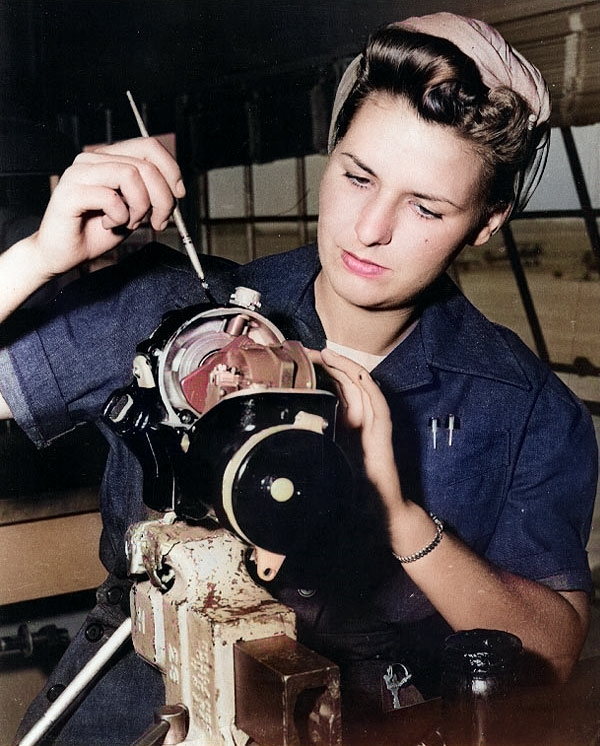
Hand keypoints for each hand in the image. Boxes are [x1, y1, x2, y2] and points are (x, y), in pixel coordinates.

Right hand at [31, 137, 184, 277]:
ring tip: (129, 222)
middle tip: (158, 222)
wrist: (63, 254)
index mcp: (109, 158)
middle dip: (162, 198)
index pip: (149, 146)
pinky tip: (108, 225)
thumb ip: (150, 195)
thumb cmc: (96, 232)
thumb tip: (176, 190)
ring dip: (140, 207)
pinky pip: (111, 198)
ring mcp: (79, 172)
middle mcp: (93, 159)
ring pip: (131, 175)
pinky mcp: (70, 192)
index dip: (171, 170)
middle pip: (145, 164)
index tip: (178, 196)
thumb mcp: (133, 211)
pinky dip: (119, 217)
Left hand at [308, 347, 402, 507]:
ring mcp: (372, 421)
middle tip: (306, 351)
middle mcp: (359, 416)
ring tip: (327, 354)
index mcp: (344, 420)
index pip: (332, 386)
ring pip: (361, 385)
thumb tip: (277, 431)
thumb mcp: (320, 456)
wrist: (376, 506)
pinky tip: (357, 374)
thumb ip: (307, 440)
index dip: (317, 371)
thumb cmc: (349, 484)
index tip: (297, 362)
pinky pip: (379, 403)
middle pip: (344, 380)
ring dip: (345, 367)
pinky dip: (369, 387)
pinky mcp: (383, 431)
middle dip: (327, 363)